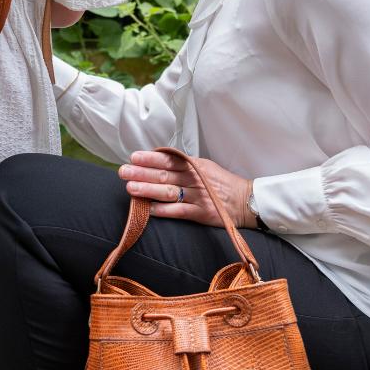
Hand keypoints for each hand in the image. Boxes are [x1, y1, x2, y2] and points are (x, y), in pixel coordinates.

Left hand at [118, 150, 255, 228]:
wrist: (246, 200)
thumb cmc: (221, 184)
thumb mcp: (204, 167)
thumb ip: (184, 164)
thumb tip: (158, 160)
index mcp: (194, 165)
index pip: (169, 159)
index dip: (150, 158)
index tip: (134, 157)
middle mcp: (194, 179)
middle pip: (164, 174)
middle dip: (142, 173)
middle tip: (124, 171)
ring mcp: (198, 196)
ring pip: (169, 192)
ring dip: (148, 190)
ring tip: (131, 188)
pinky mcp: (201, 213)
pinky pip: (179, 211)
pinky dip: (163, 210)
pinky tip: (149, 209)